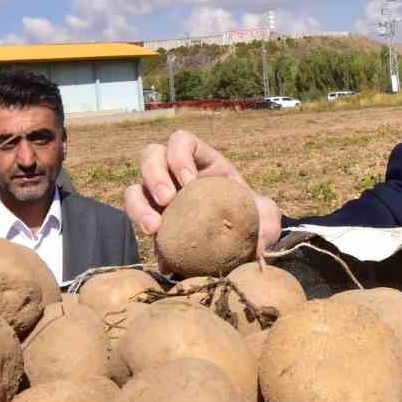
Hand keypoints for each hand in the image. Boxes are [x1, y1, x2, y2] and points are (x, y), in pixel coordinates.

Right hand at [125, 129, 283, 257]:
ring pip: (134, 190)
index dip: (179, 154)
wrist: (240, 243)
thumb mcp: (266, 216)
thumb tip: (258, 249)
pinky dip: (150, 243)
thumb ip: (267, 224)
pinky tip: (164, 260)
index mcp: (201, 160)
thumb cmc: (251, 218)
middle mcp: (173, 174)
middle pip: (150, 156)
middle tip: (168, 200)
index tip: (189, 180)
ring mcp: (158, 197)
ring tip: (154, 228)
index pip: (181, 141)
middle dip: (154, 175)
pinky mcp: (153, 225)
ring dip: (139, 206)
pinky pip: (140, 228)